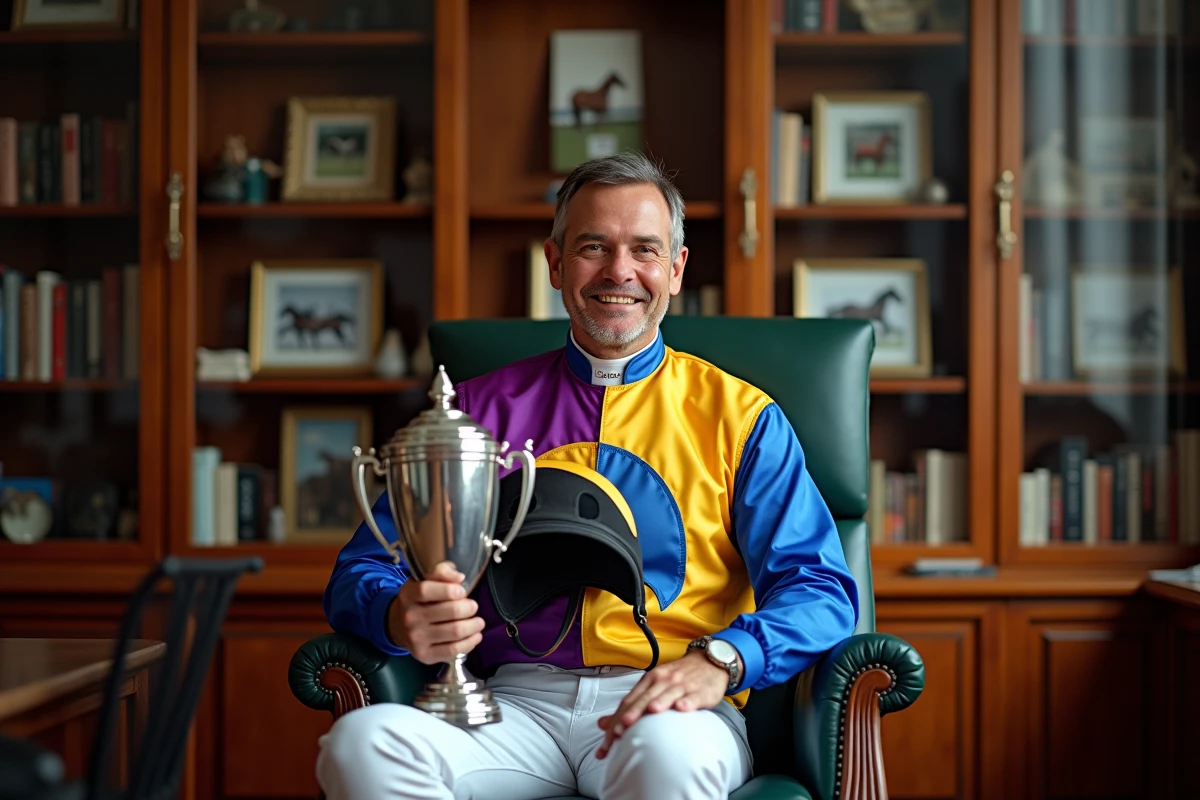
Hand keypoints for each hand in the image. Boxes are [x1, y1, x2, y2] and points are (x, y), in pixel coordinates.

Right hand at [387, 561, 484, 663]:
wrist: (398, 626)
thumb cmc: (419, 600)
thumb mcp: (424, 580)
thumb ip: (441, 572)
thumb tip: (459, 577)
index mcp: (408, 595)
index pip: (426, 590)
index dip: (448, 589)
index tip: (462, 591)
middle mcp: (410, 617)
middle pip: (448, 612)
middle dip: (468, 608)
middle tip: (473, 606)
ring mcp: (416, 638)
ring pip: (455, 631)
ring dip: (473, 625)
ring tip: (479, 621)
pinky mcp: (424, 655)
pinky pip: (453, 650)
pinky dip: (470, 642)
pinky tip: (475, 635)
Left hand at [595, 650, 729, 758]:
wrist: (708, 662)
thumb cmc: (677, 678)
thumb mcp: (652, 686)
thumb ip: (630, 705)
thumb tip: (602, 724)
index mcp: (649, 680)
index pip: (630, 701)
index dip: (618, 718)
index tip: (609, 737)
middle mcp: (663, 681)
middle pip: (645, 698)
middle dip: (633, 713)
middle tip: (622, 728)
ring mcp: (682, 685)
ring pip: (668, 694)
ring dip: (659, 702)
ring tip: (651, 711)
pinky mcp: (700, 691)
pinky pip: (693, 697)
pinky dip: (687, 702)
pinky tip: (682, 708)